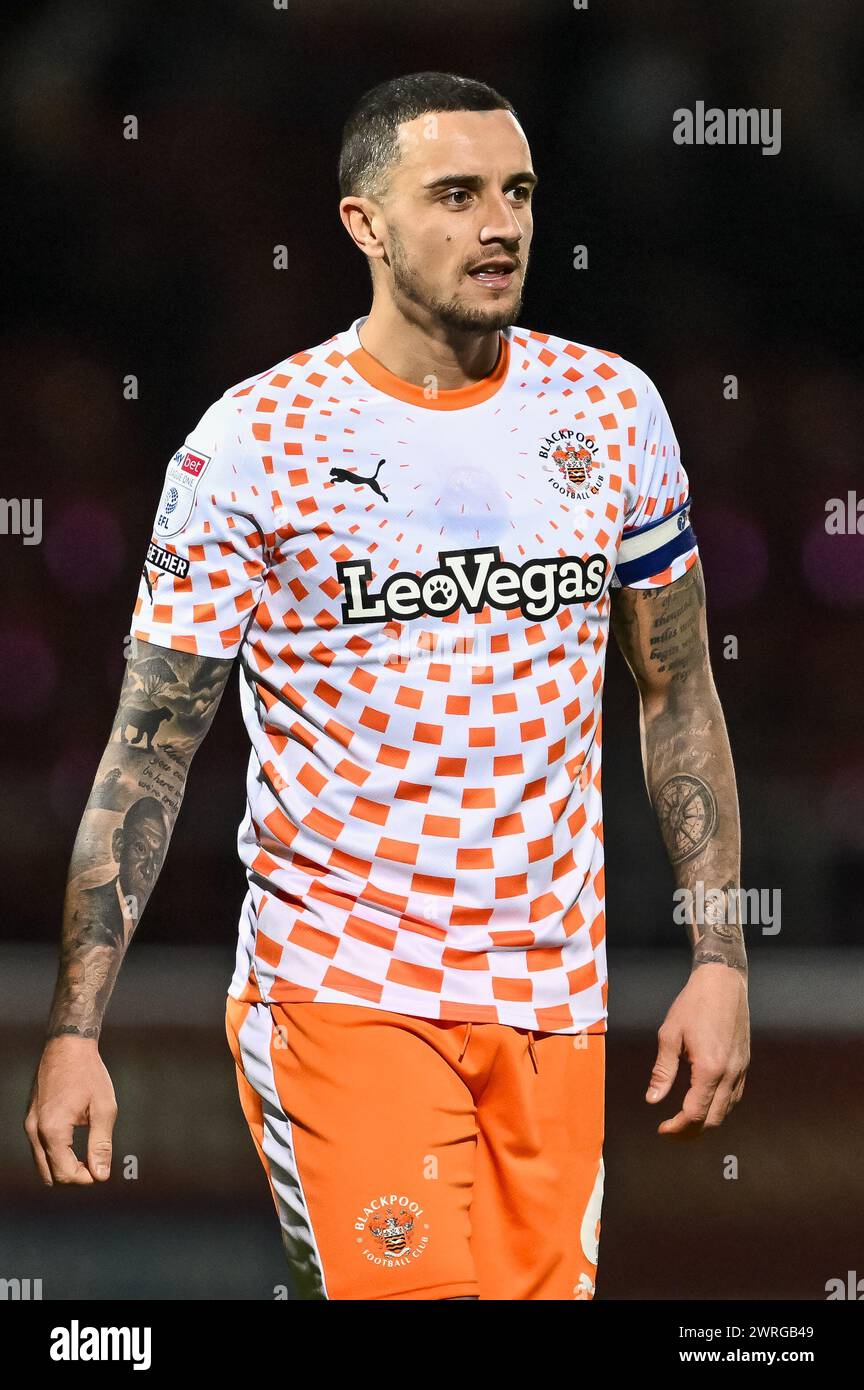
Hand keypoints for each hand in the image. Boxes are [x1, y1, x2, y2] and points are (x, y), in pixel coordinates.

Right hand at [24, 1036, 117, 1184]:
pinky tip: (74, 1143)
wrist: (68, 1045)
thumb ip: (101, 1144)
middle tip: (94, 1164)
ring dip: (63, 1166)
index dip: (86, 1178)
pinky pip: (39, 1148)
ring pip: (42, 1163)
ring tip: (86, 1154)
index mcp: (52, 1130)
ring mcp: (29, 1124)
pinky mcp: (30, 1119)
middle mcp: (35, 1130)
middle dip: (73, 1176)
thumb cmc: (88, 1073)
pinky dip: (55, 1154)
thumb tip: (101, 1175)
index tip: (101, 1171)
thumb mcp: (103, 1108)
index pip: (64, 1174)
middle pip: (50, 1174)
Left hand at [646, 962, 749, 1135]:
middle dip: (692, 1132)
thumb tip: (652, 1100)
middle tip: (671, 1131)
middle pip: (714, 1119)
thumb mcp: (669, 1034)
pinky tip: (704, 1104)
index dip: (677, 1127)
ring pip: (727, 1111)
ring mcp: (741, 1069)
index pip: (695, 1113)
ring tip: (684, 1122)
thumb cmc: (693, 1004)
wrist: (723, 981)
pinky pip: (735, 1096)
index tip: (662, 1130)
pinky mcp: (745, 1063)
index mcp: (710, 1068)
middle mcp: (731, 1073)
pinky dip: (719, 1108)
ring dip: (707, 1122)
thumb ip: (663, 1071)